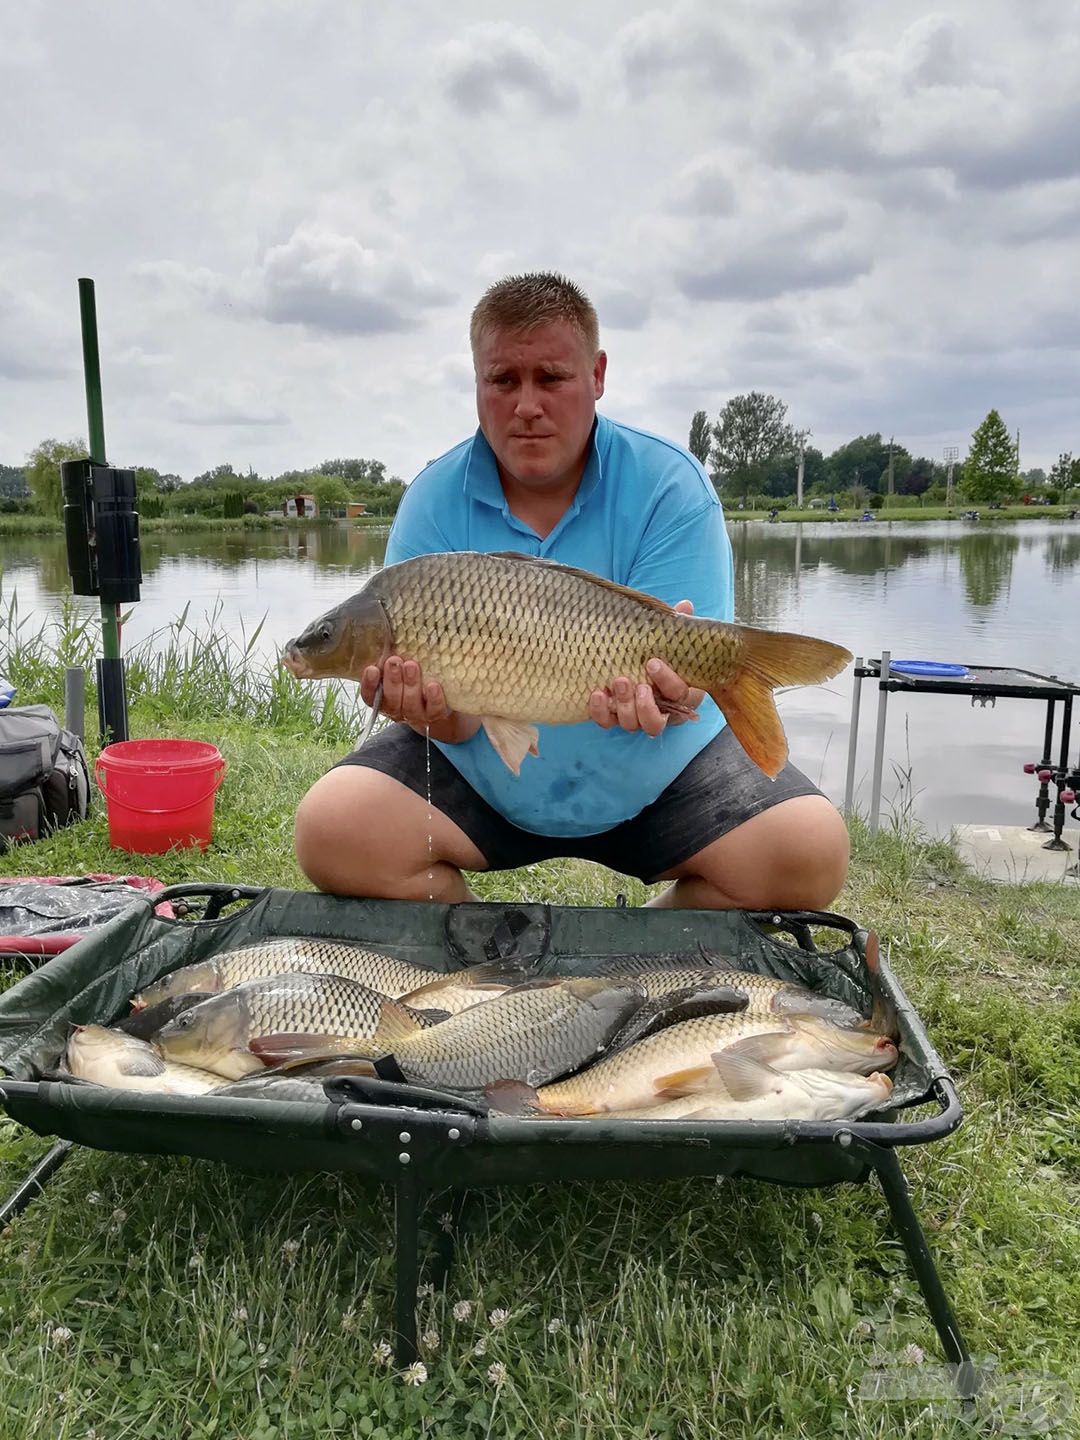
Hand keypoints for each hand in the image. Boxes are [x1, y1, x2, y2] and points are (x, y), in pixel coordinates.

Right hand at [361, 657, 480, 742]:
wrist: (444, 698)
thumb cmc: (417, 675)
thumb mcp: (402, 666)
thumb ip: (393, 655)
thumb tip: (388, 630)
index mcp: (384, 698)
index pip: (370, 696)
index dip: (369, 685)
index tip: (371, 669)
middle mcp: (398, 710)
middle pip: (391, 700)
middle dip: (392, 680)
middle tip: (394, 661)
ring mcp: (417, 715)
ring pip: (410, 706)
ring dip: (410, 685)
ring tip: (412, 665)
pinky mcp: (436, 716)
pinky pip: (434, 710)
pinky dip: (433, 698)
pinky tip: (433, 685)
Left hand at [588, 600, 704, 736]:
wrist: (631, 660)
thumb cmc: (656, 651)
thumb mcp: (667, 639)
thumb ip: (677, 625)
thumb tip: (685, 605)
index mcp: (679, 694)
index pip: (680, 695)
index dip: (667, 680)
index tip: (652, 661)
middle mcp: (658, 712)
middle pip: (655, 722)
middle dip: (643, 705)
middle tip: (633, 682)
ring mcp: (634, 717)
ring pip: (632, 724)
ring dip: (623, 706)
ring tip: (616, 682)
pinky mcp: (612, 717)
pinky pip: (606, 721)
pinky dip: (600, 710)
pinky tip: (596, 692)